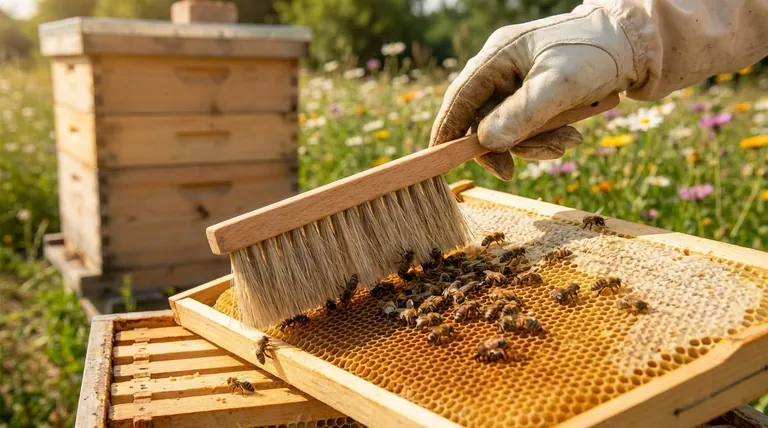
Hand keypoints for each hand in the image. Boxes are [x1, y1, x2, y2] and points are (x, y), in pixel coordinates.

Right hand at [430, 5, 637, 179]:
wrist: (635, 44)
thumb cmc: (596, 53)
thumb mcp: (559, 85)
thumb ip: (522, 114)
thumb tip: (486, 143)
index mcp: (497, 56)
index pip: (459, 98)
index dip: (447, 131)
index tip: (441, 161)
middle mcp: (501, 69)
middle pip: (483, 119)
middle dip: (505, 145)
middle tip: (514, 171)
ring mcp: (518, 82)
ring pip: (507, 127)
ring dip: (533, 143)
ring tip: (567, 143)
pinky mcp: (536, 95)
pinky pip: (528, 125)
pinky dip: (546, 136)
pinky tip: (571, 135)